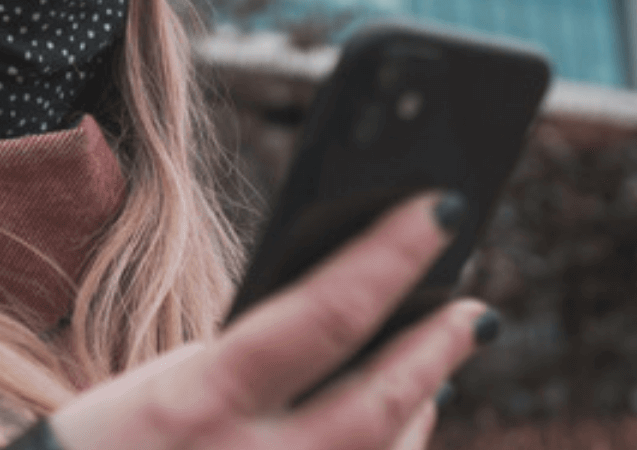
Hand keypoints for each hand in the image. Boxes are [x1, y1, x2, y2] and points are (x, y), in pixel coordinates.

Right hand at [49, 192, 492, 449]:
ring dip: (419, 408)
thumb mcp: (160, 388)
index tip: (441, 209)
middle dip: (437, 349)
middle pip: (382, 401)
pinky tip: (401, 428)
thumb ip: (243, 363)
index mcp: (200, 402)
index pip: (325, 312)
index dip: (393, 255)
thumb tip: (344, 327)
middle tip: (476, 310)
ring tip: (436, 364)